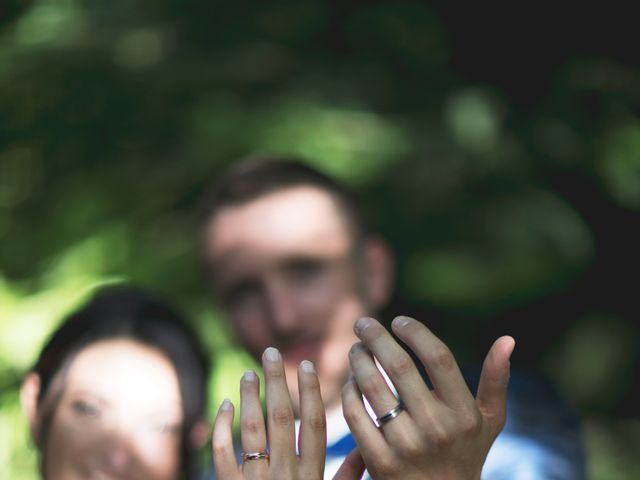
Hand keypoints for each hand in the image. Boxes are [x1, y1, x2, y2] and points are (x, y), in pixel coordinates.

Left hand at [212, 347, 365, 479]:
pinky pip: (222, 453)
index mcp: (311, 477)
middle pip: (282, 418)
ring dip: (250, 398)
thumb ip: (347, 478)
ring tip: (249, 372)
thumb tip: (369, 448)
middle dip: (277, 382)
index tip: (306, 365)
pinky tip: (224, 404)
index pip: (315, 424)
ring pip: (252, 430)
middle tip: (270, 352)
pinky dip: (221, 427)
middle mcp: (285, 476)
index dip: (310, 392)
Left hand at [342, 316, 514, 479]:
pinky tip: (351, 380)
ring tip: (356, 348)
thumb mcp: (489, 421)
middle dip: (376, 337)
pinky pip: (355, 414)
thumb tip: (507, 339)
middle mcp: (436, 428)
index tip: (399, 320)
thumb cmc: (466, 452)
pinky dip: (349, 391)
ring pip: (372, 386)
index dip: (415, 332)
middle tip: (364, 323)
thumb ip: (496, 380)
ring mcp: (406, 446)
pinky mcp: (380, 461)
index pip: (438, 357)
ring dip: (359, 359)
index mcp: (463, 413)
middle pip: (399, 366)